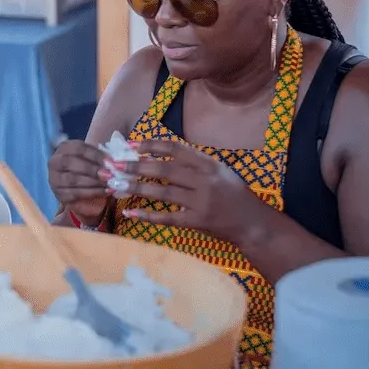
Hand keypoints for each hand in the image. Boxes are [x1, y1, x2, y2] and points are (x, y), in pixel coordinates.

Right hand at [48, 139, 115, 224]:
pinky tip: (106, 192)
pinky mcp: (59, 194)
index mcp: (64, 148)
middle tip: (109, 174)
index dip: (95, 154)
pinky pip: (75, 193)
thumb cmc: (91, 169)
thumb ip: (103, 157)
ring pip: (73, 179)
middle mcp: (55, 162)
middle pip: (71, 163)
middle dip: (92, 169)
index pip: (78, 148)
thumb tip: (117, 159)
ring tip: (110, 183)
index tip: (111, 161)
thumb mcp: (95, 159)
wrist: (83, 189)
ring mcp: (54, 179)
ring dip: (94, 182)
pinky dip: (93, 193)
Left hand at [115, 139, 266, 241]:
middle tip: (115, 165)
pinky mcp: (197, 222)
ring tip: (116, 185)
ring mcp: (201, 203)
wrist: (253, 223)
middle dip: (137, 166)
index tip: (132, 145)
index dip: (152, 145)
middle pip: (166, 170)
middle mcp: (205, 181)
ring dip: (137, 188)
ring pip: (163, 193)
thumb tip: (158, 152)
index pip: (177, 150)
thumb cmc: (233, 194)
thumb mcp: (220, 171)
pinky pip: (168, 218)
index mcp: (210, 165)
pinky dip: (148, 215)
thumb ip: (194, 162)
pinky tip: (130, 212)